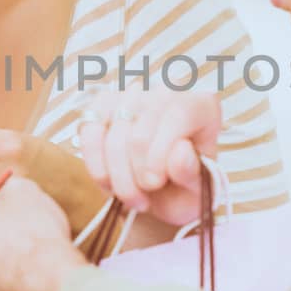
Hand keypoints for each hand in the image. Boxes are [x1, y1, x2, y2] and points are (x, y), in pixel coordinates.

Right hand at [76, 90, 220, 226]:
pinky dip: (95, 164)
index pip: (177, 114)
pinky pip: (89, 131)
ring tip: (131, 198)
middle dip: (137, 173)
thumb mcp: (197, 190)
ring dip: (118, 176)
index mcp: (201, 106)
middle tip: (144, 200)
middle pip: (140, 130)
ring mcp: (132, 95)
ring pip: (113, 135)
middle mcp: (167, 91)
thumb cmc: (183, 190)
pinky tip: (109, 182)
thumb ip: (192, 173)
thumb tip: (180, 151)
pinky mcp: (103, 105)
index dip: (161, 152)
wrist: (160, 196)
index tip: (155, 184)